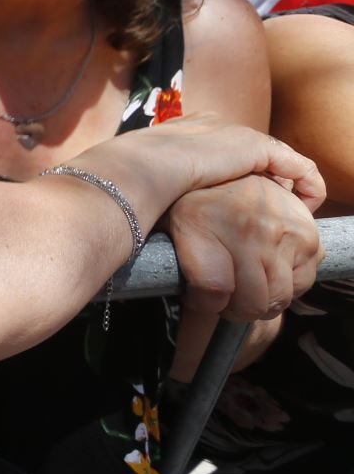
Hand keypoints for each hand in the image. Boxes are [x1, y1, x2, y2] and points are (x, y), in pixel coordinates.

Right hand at [140, 112, 326, 210]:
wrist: (142, 167)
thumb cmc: (138, 177)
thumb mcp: (154, 179)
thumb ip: (168, 182)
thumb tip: (162, 203)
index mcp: (190, 128)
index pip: (226, 149)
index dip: (239, 175)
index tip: (241, 202)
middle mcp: (216, 125)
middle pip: (254, 153)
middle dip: (267, 180)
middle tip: (271, 208)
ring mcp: (237, 134)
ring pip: (279, 160)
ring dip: (288, 186)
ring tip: (291, 211)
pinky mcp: (257, 147)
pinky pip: (298, 167)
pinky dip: (308, 186)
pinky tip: (306, 206)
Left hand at [166, 174, 323, 320]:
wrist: (227, 163)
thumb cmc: (191, 200)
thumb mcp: (166, 220)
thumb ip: (168, 258)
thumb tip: (169, 306)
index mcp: (201, 222)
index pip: (212, 289)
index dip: (205, 305)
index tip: (200, 301)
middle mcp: (247, 227)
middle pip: (250, 302)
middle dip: (233, 310)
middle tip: (224, 300)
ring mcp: (282, 231)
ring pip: (277, 297)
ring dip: (260, 302)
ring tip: (243, 286)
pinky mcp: (308, 236)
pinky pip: (301, 283)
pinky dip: (285, 286)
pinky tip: (266, 272)